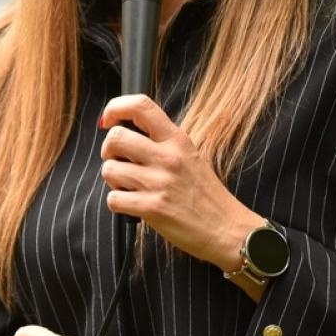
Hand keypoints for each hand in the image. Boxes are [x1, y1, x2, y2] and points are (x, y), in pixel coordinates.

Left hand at [98, 94, 264, 272]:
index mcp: (177, 139)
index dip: (115, 108)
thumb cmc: (205, 194)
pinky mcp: (152, 208)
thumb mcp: (189, 156)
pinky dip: (117, 203)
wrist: (227, 229)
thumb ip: (161, 143)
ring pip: (109, 169)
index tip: (108, 120)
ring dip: (113, 180)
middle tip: (119, 162)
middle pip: (115, 137)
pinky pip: (113, 199)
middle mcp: (168, 157)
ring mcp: (160, 182)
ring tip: (129, 187)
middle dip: (108, 151)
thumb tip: (124, 133)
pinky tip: (132, 205)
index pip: (141, 106)